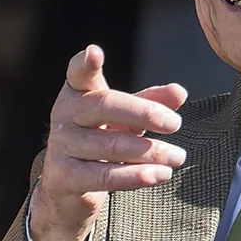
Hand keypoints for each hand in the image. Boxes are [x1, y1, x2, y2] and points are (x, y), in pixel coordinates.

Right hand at [29, 45, 188, 240]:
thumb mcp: (125, 119)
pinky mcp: (64, 177)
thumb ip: (150, 103)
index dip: (85, 64)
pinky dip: (136, 176)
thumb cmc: (100, 141)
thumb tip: (179, 93)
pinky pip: (105, 176)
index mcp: (78, 93)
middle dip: (144, 113)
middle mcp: (65, 115)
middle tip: (175, 124)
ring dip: (151, 152)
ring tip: (178, 156)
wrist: (67, 187)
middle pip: (105, 106)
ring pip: (111, 146)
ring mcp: (61, 146)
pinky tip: (161, 175)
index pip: (78, 74)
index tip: (94, 53)